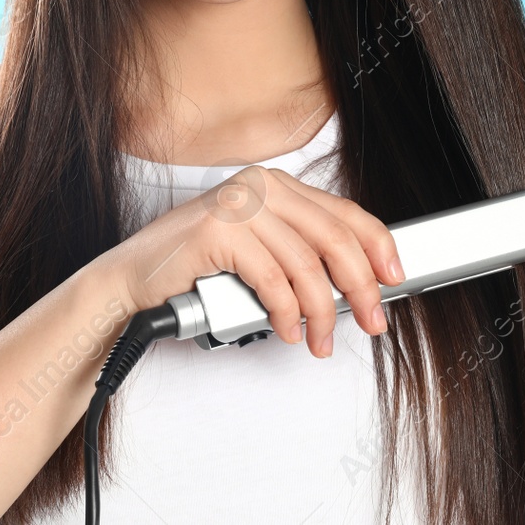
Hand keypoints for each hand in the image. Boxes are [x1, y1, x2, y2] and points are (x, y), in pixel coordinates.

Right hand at [100, 164, 404, 357]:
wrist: (130, 282)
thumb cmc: (195, 270)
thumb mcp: (259, 251)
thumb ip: (300, 253)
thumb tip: (356, 282)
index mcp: (275, 184)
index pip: (344, 212)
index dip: (377, 246)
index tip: (394, 277)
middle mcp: (260, 186)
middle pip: (334, 237)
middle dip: (361, 286)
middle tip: (372, 320)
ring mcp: (238, 204)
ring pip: (307, 265)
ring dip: (321, 313)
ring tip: (319, 340)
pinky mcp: (218, 231)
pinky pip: (272, 280)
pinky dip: (285, 313)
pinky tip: (286, 330)